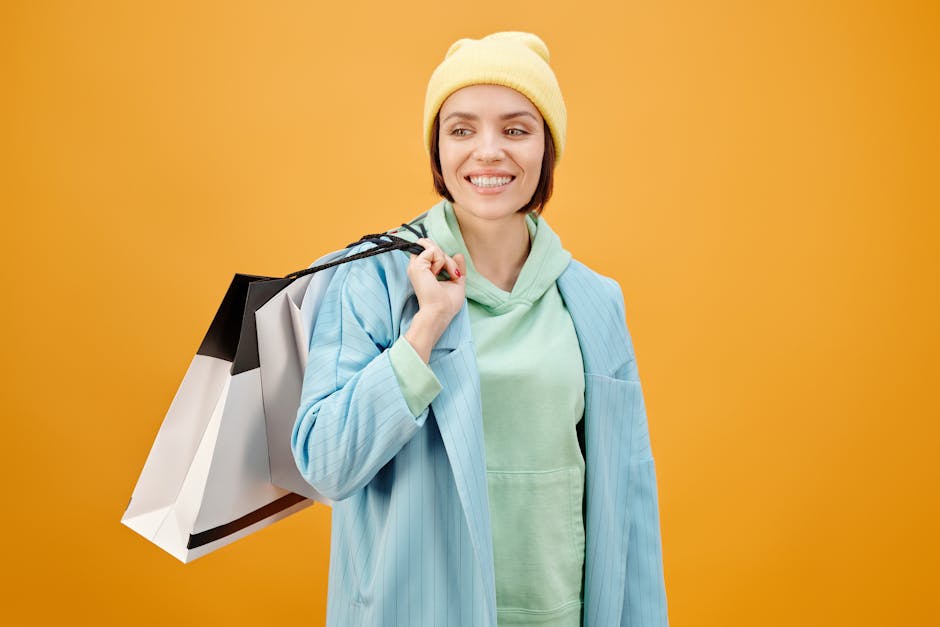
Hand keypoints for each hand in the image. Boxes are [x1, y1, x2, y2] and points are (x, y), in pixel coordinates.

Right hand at [403, 238, 466, 361]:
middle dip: (446, 256)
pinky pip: (433, 250)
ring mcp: (415, 265)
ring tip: (446, 274)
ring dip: (446, 260)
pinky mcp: (417, 265)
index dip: (444, 257)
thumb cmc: (447, 303)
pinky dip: (442, 260)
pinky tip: (438, 273)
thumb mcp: (456, 281)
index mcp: (424, 271)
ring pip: (432, 246)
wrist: (440, 312)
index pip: (431, 251)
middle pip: (431, 245)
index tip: (453, 273)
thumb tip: (458, 254)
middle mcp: (417, 266)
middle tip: (451, 273)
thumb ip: (457, 268)